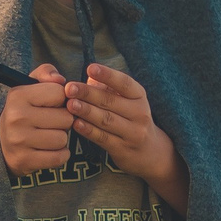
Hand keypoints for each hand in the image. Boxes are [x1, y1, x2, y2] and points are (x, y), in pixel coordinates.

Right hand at [0, 64, 72, 177]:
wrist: (0, 142)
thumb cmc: (23, 110)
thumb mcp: (30, 86)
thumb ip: (47, 74)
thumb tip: (61, 80)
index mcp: (18, 95)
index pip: (60, 93)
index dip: (61, 99)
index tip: (51, 104)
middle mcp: (16, 117)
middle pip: (66, 118)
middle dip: (63, 120)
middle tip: (50, 122)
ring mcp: (19, 141)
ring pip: (63, 139)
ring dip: (60, 138)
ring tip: (47, 135)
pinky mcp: (24, 160)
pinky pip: (59, 158)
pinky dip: (60, 155)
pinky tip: (49, 150)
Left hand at [66, 64, 188, 215]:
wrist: (151, 152)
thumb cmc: (131, 118)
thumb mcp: (127, 101)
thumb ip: (108, 89)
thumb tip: (90, 77)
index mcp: (139, 96)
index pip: (124, 83)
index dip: (108, 75)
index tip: (90, 68)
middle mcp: (139, 113)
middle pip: (111, 101)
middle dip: (88, 93)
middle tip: (69, 88)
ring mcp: (133, 133)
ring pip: (106, 120)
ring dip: (87, 111)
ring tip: (70, 104)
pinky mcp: (123, 149)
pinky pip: (104, 138)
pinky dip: (89, 131)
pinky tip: (76, 124)